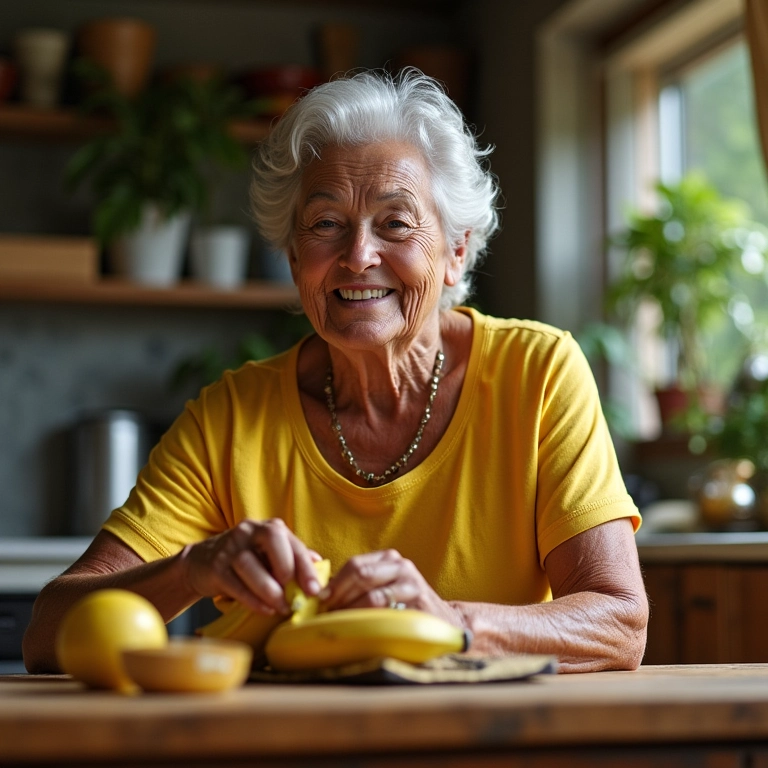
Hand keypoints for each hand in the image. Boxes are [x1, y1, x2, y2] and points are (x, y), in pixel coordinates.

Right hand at [179, 519, 319, 615]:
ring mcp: (230, 547)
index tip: (316, 591)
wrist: (203, 562)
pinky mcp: (215, 567)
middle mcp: (250, 531)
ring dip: (269, 590)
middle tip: (296, 595)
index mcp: (270, 528)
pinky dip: (253, 600)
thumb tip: (320, 565)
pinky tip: (266, 610)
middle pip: (273, 540)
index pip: (292, 543)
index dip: (306, 567)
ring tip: (281, 607)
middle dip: (288, 569)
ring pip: (251, 565)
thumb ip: (293, 558)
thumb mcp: (270, 555)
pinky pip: (235, 584)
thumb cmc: (247, 560)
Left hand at [320, 549, 462, 625]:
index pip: (354, 564)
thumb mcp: (384, 586)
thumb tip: (320, 594)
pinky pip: (388, 615)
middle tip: (326, 614)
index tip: (319, 600)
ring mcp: (412, 585)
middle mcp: (401, 566)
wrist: (444, 621)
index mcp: (389, 559)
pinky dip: (369, 623)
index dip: (334, 582)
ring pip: (372, 596)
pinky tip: (360, 632)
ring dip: (351, 611)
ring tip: (339, 624)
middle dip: (339, 595)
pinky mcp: (419, 606)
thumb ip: (359, 585)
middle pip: (361, 574)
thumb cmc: (404, 605)